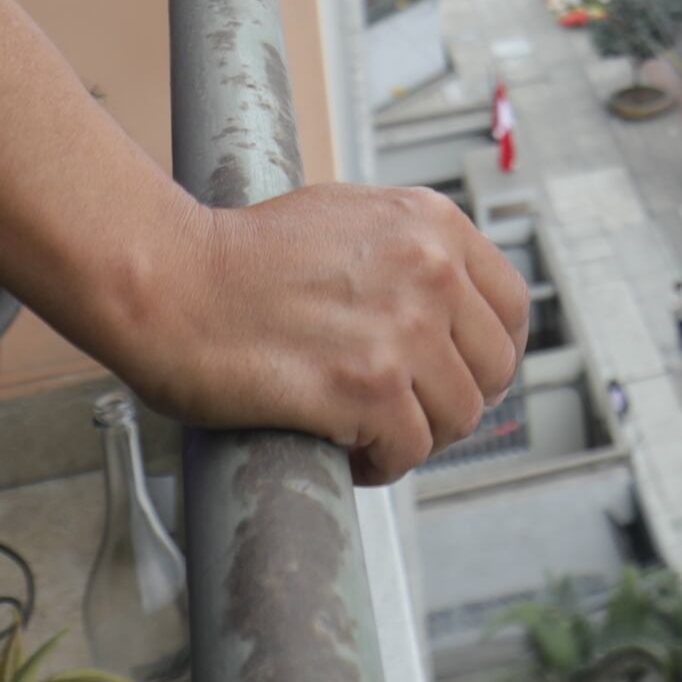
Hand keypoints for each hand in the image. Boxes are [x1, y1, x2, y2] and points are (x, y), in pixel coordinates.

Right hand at [127, 183, 530, 482]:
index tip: (463, 376)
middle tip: (406, 413)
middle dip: (452, 400)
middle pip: (492, 369)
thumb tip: (452, 303)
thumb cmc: (239, 256)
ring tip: (368, 433)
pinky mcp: (366, 388)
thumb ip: (408, 251)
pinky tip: (346, 451)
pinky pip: (408, 451)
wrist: (170, 281)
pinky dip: (380, 464)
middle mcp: (430, 272)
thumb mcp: (346, 217)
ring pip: (457, 417)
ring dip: (415, 436)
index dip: (491, 353)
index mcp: (431, 224)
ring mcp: (403, 330)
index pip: (511, 306)